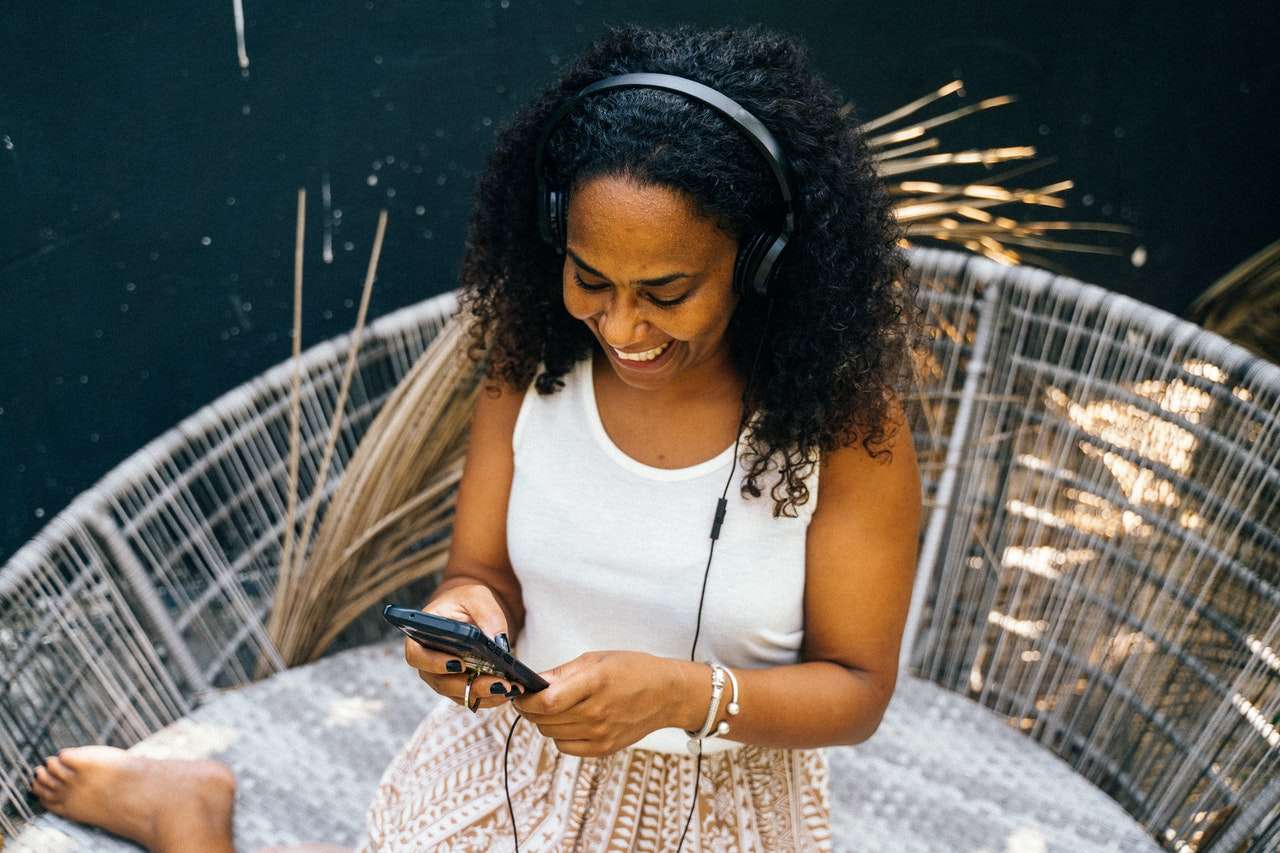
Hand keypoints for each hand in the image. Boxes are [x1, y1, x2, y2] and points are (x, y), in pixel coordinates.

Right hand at [403, 580, 517, 710]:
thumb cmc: (465, 601)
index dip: (434, 663)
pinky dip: (491, 697)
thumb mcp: (476, 597)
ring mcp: (443, 677)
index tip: (459, 664)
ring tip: (509, 689)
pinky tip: (511, 690)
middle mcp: (428, 662)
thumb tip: (497, 641)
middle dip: (469, 686)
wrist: (470, 611)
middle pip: (441, 683)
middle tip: (496, 683)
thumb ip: (486, 613)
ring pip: (459, 694)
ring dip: (484, 694)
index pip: (417, 655)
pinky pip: (472, 697)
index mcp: (421, 636)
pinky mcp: (460, 685)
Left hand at [512, 651, 672, 756]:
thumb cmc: (632, 670)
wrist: (666, 694)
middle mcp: (596, 712)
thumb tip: (532, 682)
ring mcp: (600, 733)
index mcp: (594, 683)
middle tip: (532, 699)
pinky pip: (565, 747)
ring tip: (556, 707)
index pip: (546, 701)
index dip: (526, 700)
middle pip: (544, 719)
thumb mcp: (596, 659)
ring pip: (551, 733)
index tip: (520, 694)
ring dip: (545, 721)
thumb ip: (561, 673)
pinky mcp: (604, 748)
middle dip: (531, 709)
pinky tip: (570, 721)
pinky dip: (560, 735)